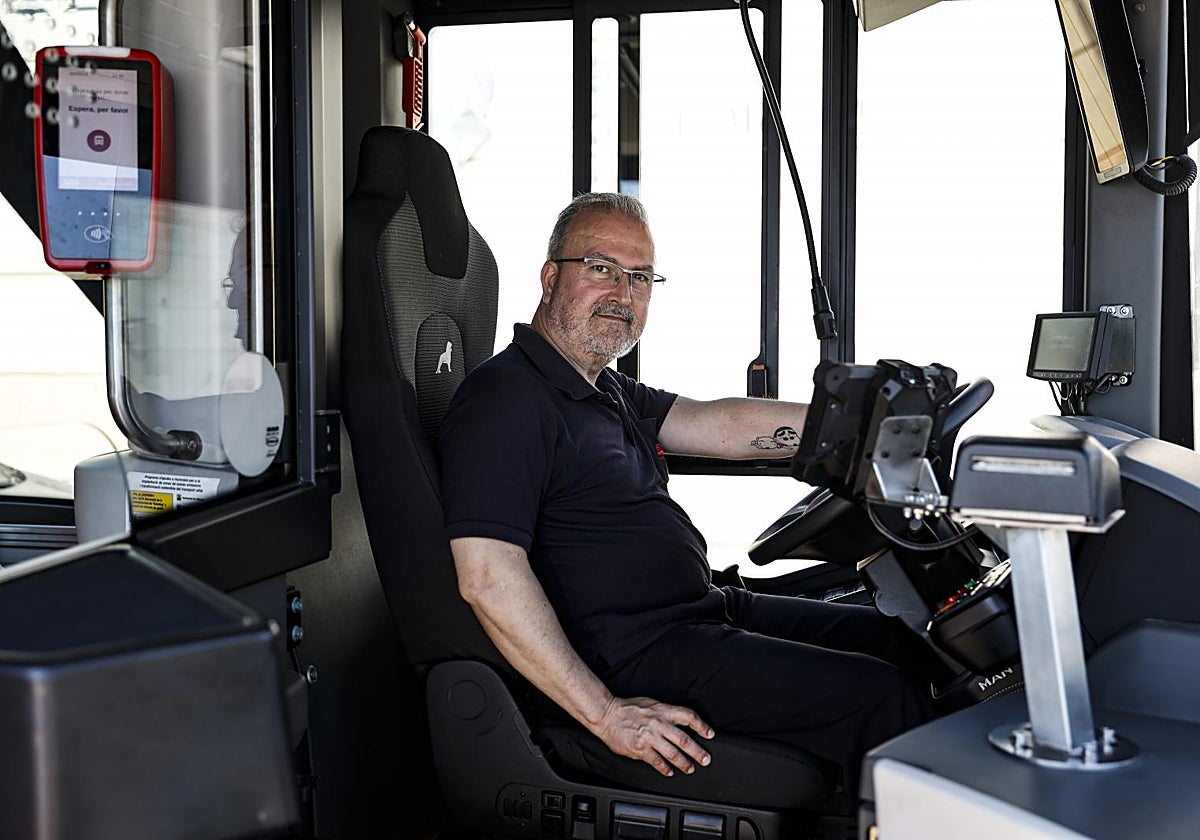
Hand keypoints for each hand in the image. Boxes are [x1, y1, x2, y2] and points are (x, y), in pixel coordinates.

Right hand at [595, 696, 714, 776]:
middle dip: (697, 751)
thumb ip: (665, 713)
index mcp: (662, 710)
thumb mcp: (651, 704)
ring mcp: (649, 738)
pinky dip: (665, 768)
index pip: (688, 716)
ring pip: (672, 753)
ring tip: (689, 768)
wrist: (607, 714)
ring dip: (684, 763)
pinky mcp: (640, 749)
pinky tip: (669, 772)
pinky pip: (657, 761)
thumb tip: (680, 723)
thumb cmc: (628, 708)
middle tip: (705, 759)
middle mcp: (658, 724)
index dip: (701, 726)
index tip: (709, 734)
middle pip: (684, 739)